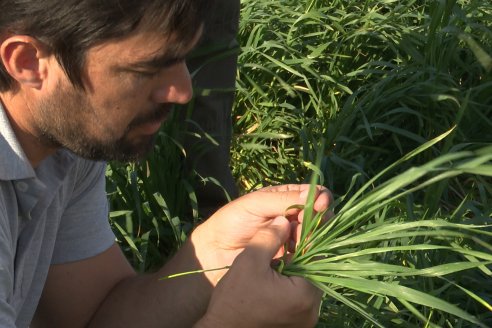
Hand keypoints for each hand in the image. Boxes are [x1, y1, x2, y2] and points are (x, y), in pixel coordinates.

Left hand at [190, 184, 331, 283]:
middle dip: (318, 220)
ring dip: (311, 237)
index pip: (312, 194)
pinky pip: (307, 254)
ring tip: (296, 242)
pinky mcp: (290, 258)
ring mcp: (292, 238)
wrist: (215, 252)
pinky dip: (307, 253)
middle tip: (303, 227)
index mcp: (285, 198)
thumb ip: (283, 200)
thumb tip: (314, 194)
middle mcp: (292, 216)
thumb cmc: (231, 222)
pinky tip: (296, 254)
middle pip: (319, 215)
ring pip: (315, 235)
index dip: (320, 198)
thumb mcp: (256, 204)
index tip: (319, 205)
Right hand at [195, 217, 321, 327]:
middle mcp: (312, 309)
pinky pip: (298, 295)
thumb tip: (285, 220)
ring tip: (277, 253)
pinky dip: (290, 282)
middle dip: (300, 250)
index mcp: (305, 294)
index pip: (315, 255)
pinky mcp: (296, 324)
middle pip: (312, 269)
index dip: (306, 235)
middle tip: (285, 235)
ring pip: (305, 282)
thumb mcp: (250, 261)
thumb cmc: (234, 299)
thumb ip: (270, 237)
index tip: (296, 221)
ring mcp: (305, 319)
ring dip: (294, 266)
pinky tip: (274, 273)